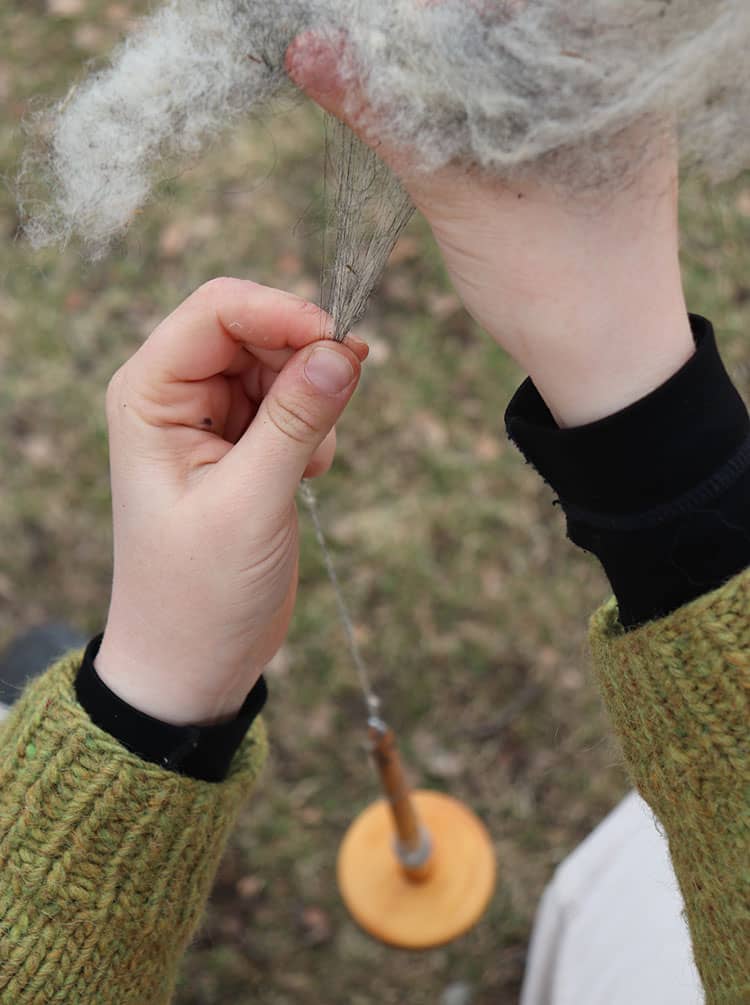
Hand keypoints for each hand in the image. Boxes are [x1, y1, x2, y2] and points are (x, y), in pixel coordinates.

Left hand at [95, 278, 366, 725]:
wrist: (193, 660)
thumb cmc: (198, 591)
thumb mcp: (250, 503)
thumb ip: (297, 421)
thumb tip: (343, 350)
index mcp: (150, 395)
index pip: (217, 311)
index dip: (282, 312)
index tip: (341, 344)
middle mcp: (175, 396)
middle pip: (252, 328)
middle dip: (302, 359)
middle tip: (335, 410)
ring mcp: (210, 420)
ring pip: (279, 363)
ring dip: (311, 400)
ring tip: (310, 463)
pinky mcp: (243, 446)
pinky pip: (292, 402)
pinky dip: (314, 427)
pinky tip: (307, 474)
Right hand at [286, 31, 693, 426]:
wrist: (609, 359)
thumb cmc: (554, 284)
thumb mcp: (456, 195)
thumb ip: (384, 115)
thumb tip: (307, 48)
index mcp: (599, 65)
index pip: (496, 10)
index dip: (430, 17)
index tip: (376, 38)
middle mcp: (609, 73)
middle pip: (501, 25)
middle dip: (434, 40)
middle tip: (371, 64)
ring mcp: (602, 104)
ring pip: (507, 59)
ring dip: (449, 71)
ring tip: (392, 87)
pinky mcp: (587, 138)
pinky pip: (522, 97)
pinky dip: (474, 102)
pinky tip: (434, 117)